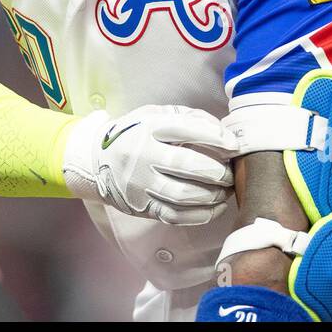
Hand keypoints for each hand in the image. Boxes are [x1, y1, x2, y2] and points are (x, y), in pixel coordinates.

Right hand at [62, 105, 238, 225]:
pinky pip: (175, 216)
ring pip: (183, 195)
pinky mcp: (142, 206)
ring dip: (213, 195)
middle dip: (217, 171)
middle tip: (230, 172)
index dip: (215, 137)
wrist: (97, 161)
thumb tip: (223, 132)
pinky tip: (215, 207)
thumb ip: (188, 118)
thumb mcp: (155, 115)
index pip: (185, 130)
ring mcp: (140, 184)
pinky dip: (201, 214)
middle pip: (187, 165)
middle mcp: (141, 155)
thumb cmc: (135, 135)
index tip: (234, 145)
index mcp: (147, 128)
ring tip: (226, 190)